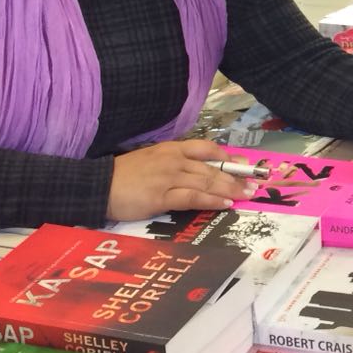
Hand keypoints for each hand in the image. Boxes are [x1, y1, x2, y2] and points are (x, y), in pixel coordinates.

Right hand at [107, 140, 256, 221]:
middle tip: (253, 184)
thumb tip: (198, 171)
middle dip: (235, 177)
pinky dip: (212, 200)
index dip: (227, 157)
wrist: (98, 186)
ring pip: (207, 181)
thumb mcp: (152, 160)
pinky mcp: (162, 196)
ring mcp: (169, 177)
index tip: (242, 165)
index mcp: (171, 149)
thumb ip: (174, 163)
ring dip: (229, 189)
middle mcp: (173, 160)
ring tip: (246, 195)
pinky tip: (225, 204)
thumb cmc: (125, 175)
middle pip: (211, 167)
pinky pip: (193, 197)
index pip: (206, 148)